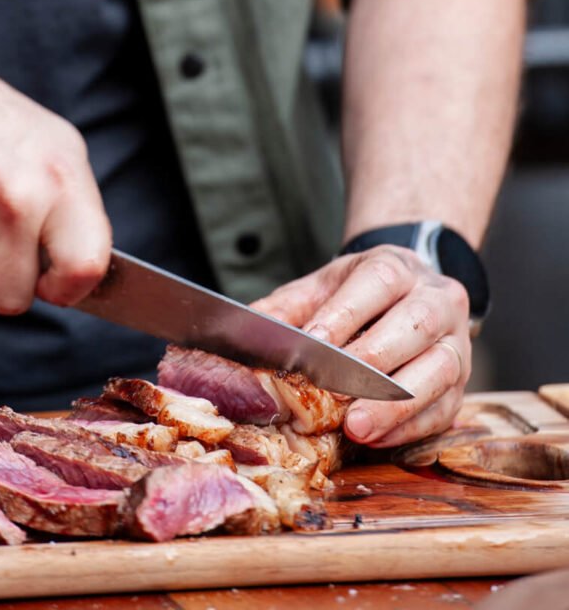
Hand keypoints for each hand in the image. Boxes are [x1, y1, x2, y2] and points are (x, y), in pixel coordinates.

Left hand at [251, 246, 471, 447]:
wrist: (410, 290)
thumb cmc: (360, 294)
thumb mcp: (322, 288)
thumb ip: (286, 308)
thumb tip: (243, 330)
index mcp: (399, 267)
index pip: (377, 284)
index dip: (345, 315)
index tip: (313, 344)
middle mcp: (437, 300)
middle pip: (414, 326)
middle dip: (373, 363)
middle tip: (335, 392)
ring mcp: (457, 342)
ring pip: (439, 370)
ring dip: (397, 404)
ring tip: (357, 426)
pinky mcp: (462, 384)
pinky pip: (445, 409)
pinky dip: (410, 428)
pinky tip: (376, 438)